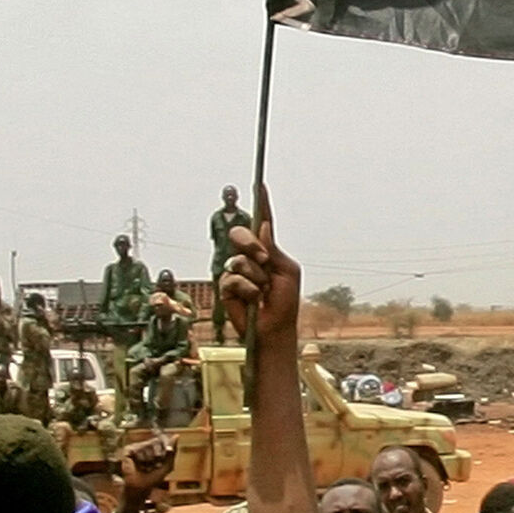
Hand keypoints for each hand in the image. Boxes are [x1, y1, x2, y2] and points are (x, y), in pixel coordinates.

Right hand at [117, 432, 176, 505]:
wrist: (140, 488)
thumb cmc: (153, 479)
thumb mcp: (167, 466)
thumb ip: (172, 452)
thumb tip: (176, 435)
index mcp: (156, 448)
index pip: (164, 441)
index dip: (165, 451)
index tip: (161, 462)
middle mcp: (146, 446)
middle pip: (156, 442)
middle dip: (156, 456)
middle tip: (152, 466)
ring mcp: (136, 447)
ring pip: (147, 446)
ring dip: (148, 459)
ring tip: (144, 466)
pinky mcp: (128, 450)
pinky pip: (138, 448)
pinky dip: (140, 459)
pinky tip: (138, 465)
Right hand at [218, 189, 304, 338]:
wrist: (274, 328)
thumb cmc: (285, 302)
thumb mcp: (287, 272)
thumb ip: (273, 249)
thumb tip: (261, 227)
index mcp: (267, 250)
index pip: (262, 222)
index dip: (261, 203)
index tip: (260, 184)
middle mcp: (249, 257)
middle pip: (240, 235)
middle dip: (250, 245)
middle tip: (263, 260)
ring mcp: (236, 270)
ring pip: (238, 259)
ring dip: (255, 277)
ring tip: (263, 291)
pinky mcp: (226, 286)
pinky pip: (232, 278)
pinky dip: (247, 289)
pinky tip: (254, 299)